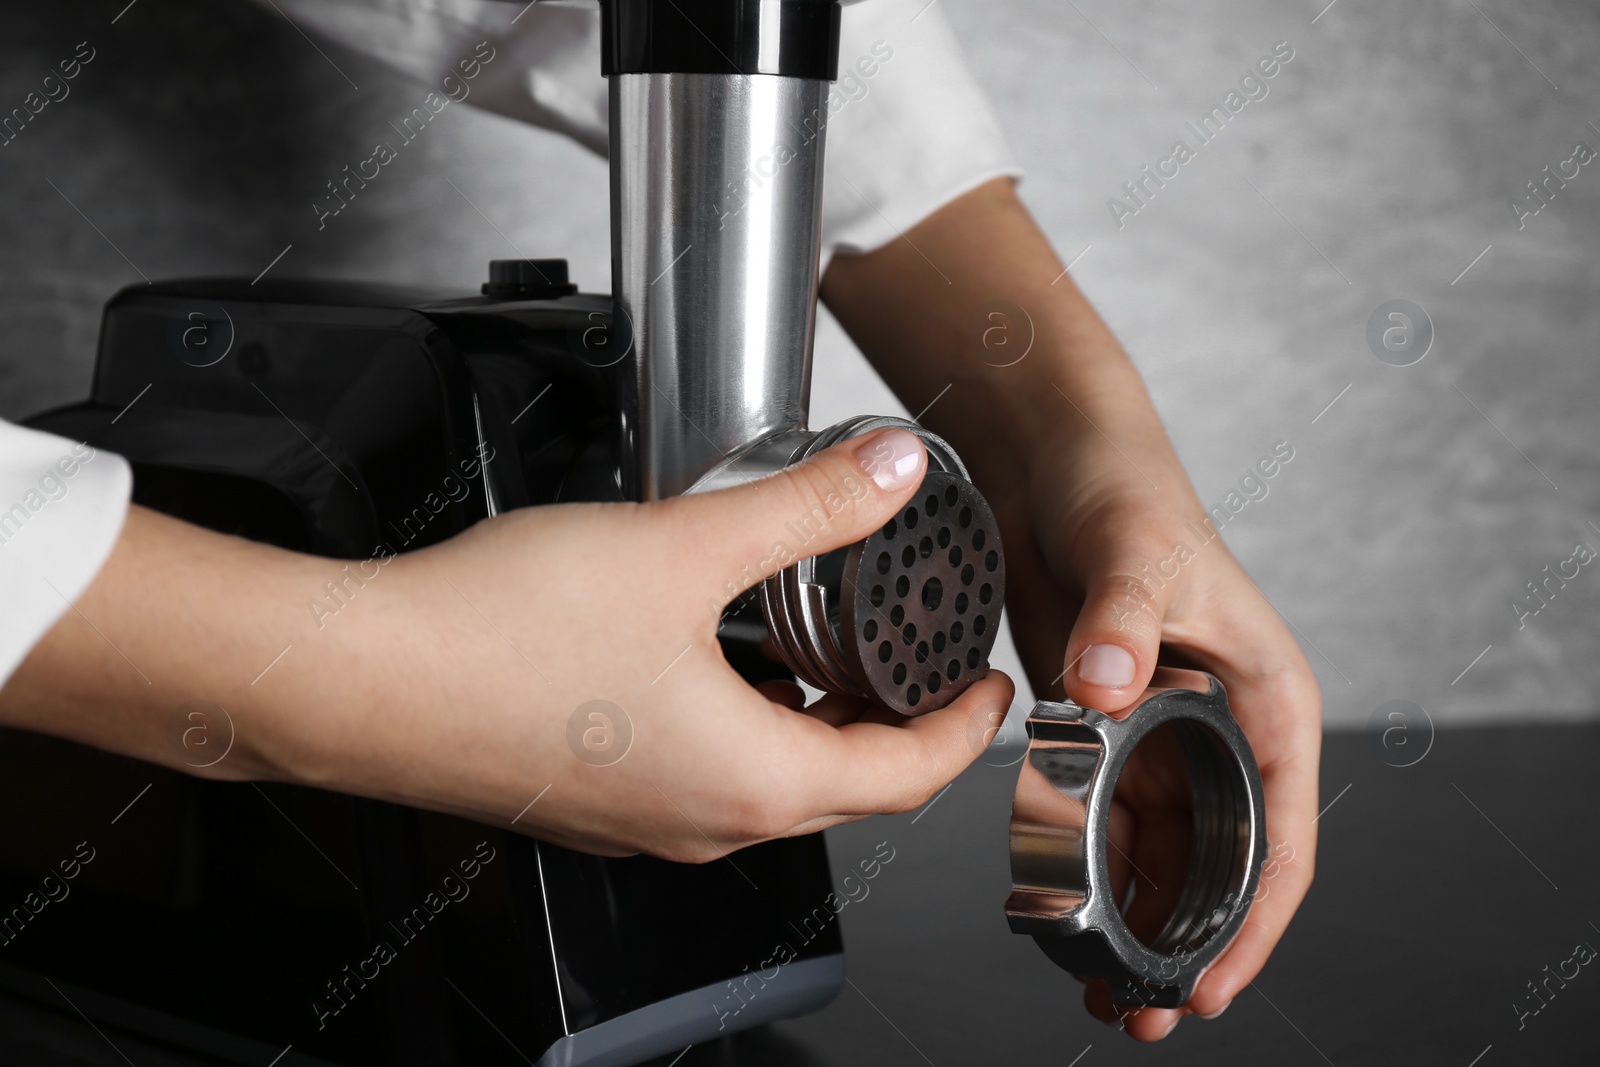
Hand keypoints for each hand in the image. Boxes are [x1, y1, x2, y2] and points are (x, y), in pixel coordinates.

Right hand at [2, 428, 1013, 860]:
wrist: (357, 679)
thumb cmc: (499, 635)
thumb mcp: (685, 548)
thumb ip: (804, 508)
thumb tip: (890, 473)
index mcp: (752, 780)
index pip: (908, 775)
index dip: (964, 730)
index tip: (988, 691)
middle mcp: (705, 822)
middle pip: (845, 788)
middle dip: (898, 728)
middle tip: (921, 666)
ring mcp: (644, 820)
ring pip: (770, 784)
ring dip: (817, 726)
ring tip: (830, 652)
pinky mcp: (592, 799)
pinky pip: (702, 776)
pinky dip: (745, 730)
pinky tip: (721, 663)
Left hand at [822, 177, 1321, 1039]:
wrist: (1050, 457)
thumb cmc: (1122, 487)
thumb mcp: (1135, 547)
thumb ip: (1125, 616)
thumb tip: (1109, 683)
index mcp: (1266, 698)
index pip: (1279, 836)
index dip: (1251, 922)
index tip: (1213, 985)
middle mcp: (1218, 726)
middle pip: (1217, 865)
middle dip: (1185, 944)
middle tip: (1143, 1010)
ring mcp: (1159, 731)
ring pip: (1160, 856)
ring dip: (1134, 923)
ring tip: (1101, 992)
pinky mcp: (1101, 726)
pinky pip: (1106, 819)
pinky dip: (1092, 872)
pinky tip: (1065, 914)